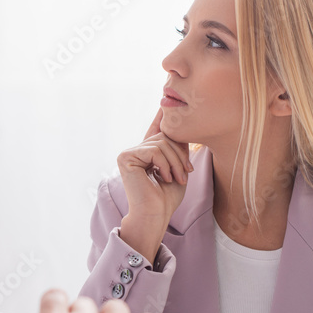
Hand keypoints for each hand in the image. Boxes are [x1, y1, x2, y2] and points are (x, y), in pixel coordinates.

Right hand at [117, 108, 192, 262]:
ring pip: (162, 143)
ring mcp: (128, 153)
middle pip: (165, 136)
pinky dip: (165, 164)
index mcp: (146, 154)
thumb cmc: (167, 198)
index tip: (163, 97)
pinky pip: (154, 150)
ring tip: (177, 178)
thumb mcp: (178, 168)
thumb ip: (177, 148)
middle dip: (180, 154)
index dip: (160, 115)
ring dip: (175, 162)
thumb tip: (180, 127)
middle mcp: (135, 151)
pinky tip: (163, 177)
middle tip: (186, 172)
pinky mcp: (125, 157)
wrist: (156, 215)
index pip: (156, 130)